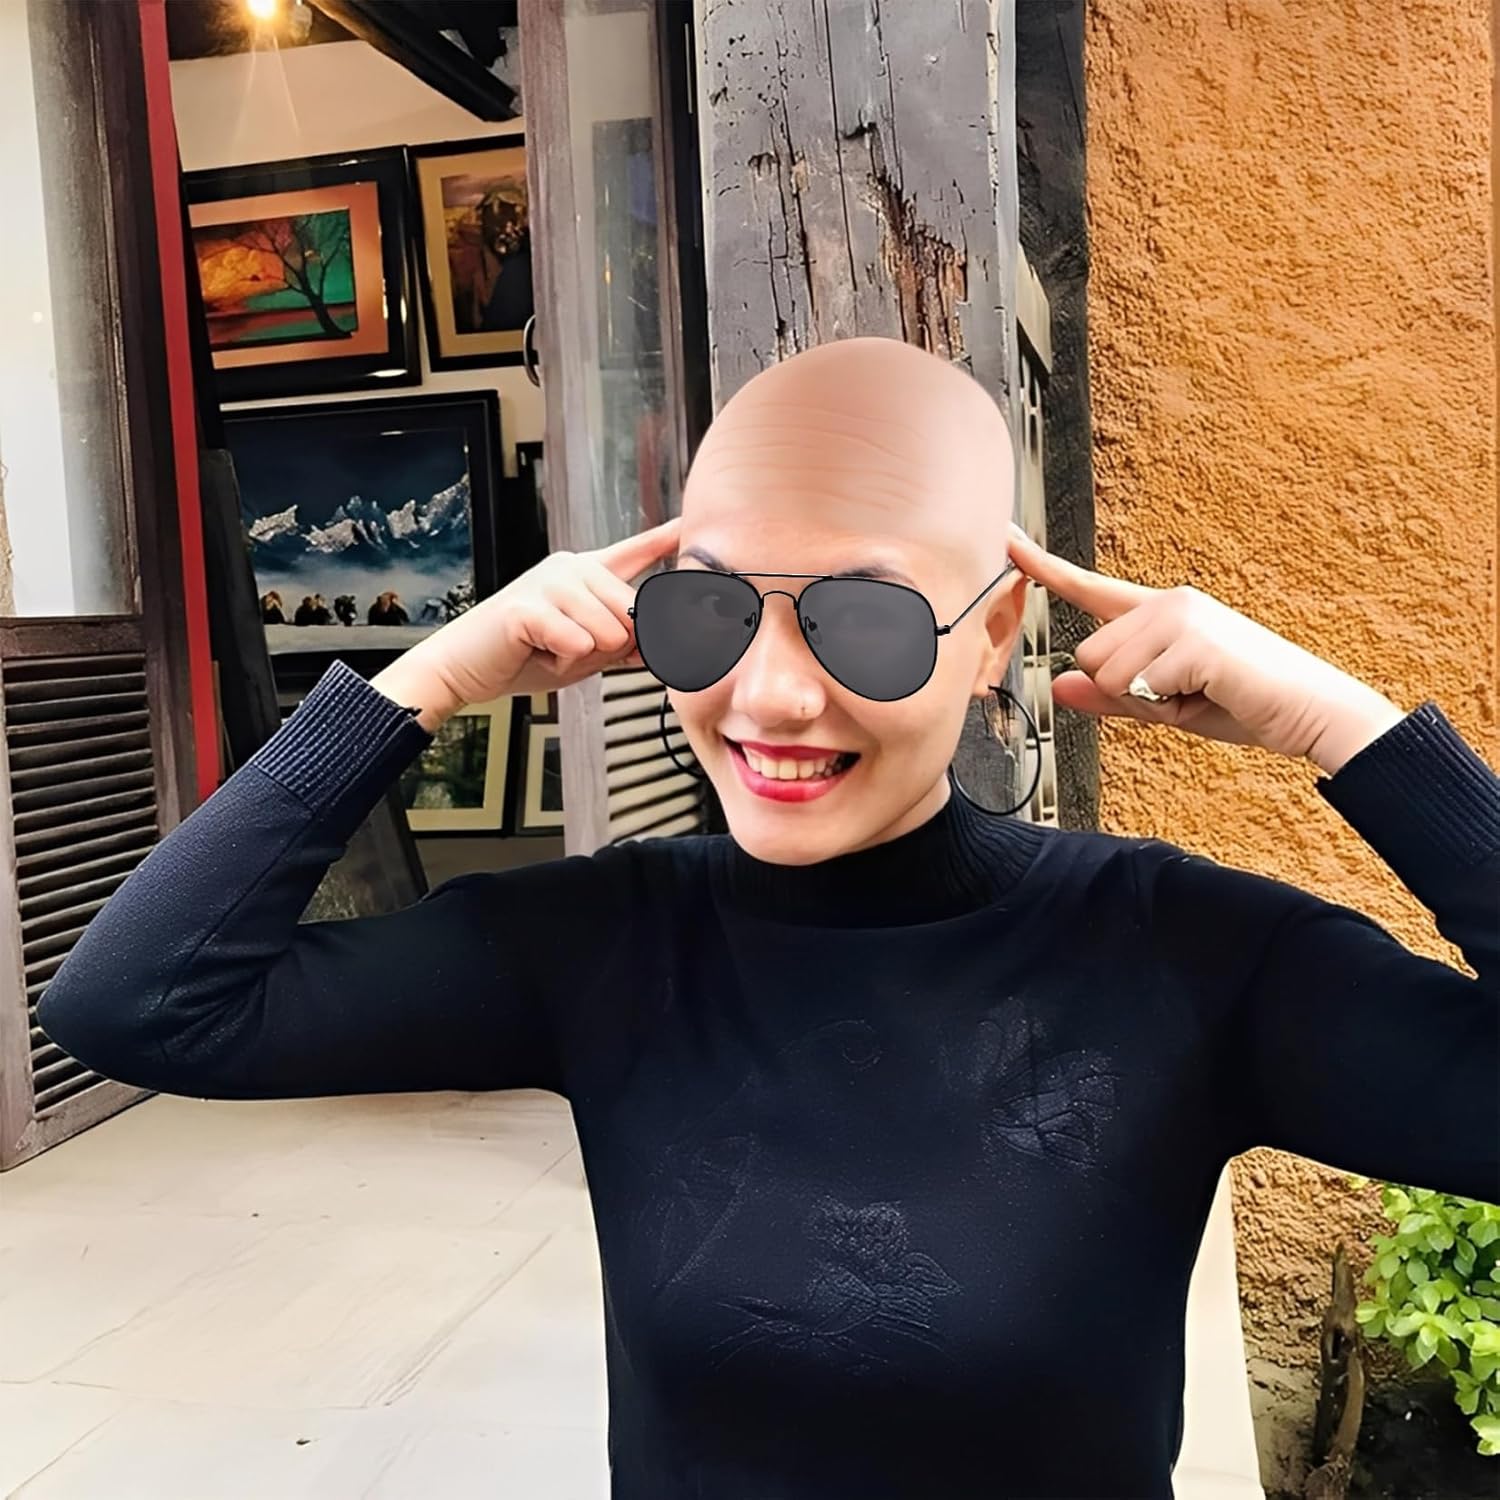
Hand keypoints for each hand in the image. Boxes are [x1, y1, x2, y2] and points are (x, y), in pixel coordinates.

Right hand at [372, 517, 680, 727]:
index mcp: (588, 573)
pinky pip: (578, 644)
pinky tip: (537, 652)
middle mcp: (572, 567)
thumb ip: (625, 644)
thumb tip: (666, 645)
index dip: (667, 537)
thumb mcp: (588, 651)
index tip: (693, 520)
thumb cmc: (524, 655)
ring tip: (550, 649)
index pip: (636, 550)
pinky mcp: (529, 606)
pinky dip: (562, 662)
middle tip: (568, 647)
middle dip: (609, 648)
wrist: (465, 667)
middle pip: (632, 614)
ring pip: (610, 632)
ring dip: (582, 657)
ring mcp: (550, 581)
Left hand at [1005, 523, 1406, 772]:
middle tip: (1184, 694)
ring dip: (1148, 701)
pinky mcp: (1195, 638)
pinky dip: (1172, 707)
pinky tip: (1212, 694)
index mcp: (1160, 611)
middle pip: (1088, 654)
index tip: (1004, 541)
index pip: (1089, 589)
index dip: (1042, 568)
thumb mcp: (1165, 706)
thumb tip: (1058, 685)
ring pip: (1107, 672)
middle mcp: (1168, 601)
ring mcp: (1182, 615)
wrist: (1314, 714)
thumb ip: (1112, 696)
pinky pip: (1140, 686)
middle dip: (1126, 692)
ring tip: (1200, 694)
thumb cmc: (1244, 704)